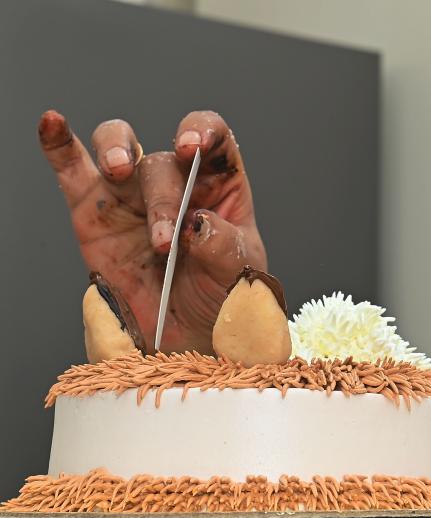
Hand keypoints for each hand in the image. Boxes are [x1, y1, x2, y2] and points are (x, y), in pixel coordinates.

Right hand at [38, 109, 266, 352]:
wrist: (184, 339)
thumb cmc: (218, 300)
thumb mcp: (237, 276)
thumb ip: (224, 247)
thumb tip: (197, 222)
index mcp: (218, 188)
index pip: (213, 138)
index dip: (202, 130)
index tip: (191, 147)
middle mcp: (174, 184)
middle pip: (162, 161)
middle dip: (163, 198)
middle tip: (164, 242)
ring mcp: (131, 195)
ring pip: (118, 147)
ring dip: (116, 150)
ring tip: (117, 172)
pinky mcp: (94, 213)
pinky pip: (73, 171)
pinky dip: (60, 146)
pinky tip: (52, 124)